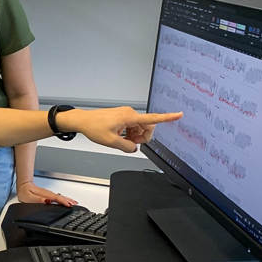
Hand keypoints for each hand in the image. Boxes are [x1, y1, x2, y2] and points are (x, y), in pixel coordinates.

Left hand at [17, 181, 77, 206]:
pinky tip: (66, 201)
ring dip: (67, 200)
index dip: (63, 201)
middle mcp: (47, 193)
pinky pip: (58, 197)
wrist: (23, 186)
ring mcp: (48, 193)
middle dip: (68, 200)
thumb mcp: (29, 197)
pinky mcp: (48, 194)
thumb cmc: (25, 192)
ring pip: (60, 197)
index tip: (69, 205)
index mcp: (44, 194)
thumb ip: (38, 199)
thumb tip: (47, 201)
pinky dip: (63, 199)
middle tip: (75, 205)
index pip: (56, 198)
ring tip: (74, 204)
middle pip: (60, 197)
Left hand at [58, 107, 182, 152]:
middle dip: (143, 137)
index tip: (179, 114)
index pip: (152, 118)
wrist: (83, 120)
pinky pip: (132, 126)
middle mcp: (129, 113)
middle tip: (131, 144)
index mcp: (129, 117)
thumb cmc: (94, 127)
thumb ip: (127, 147)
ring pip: (139, 128)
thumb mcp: (111, 142)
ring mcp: (126, 114)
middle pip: (147, 126)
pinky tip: (120, 137)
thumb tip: (134, 148)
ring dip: (135, 136)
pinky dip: (130, 133)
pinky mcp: (122, 116)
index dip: (167, 118)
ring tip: (122, 140)